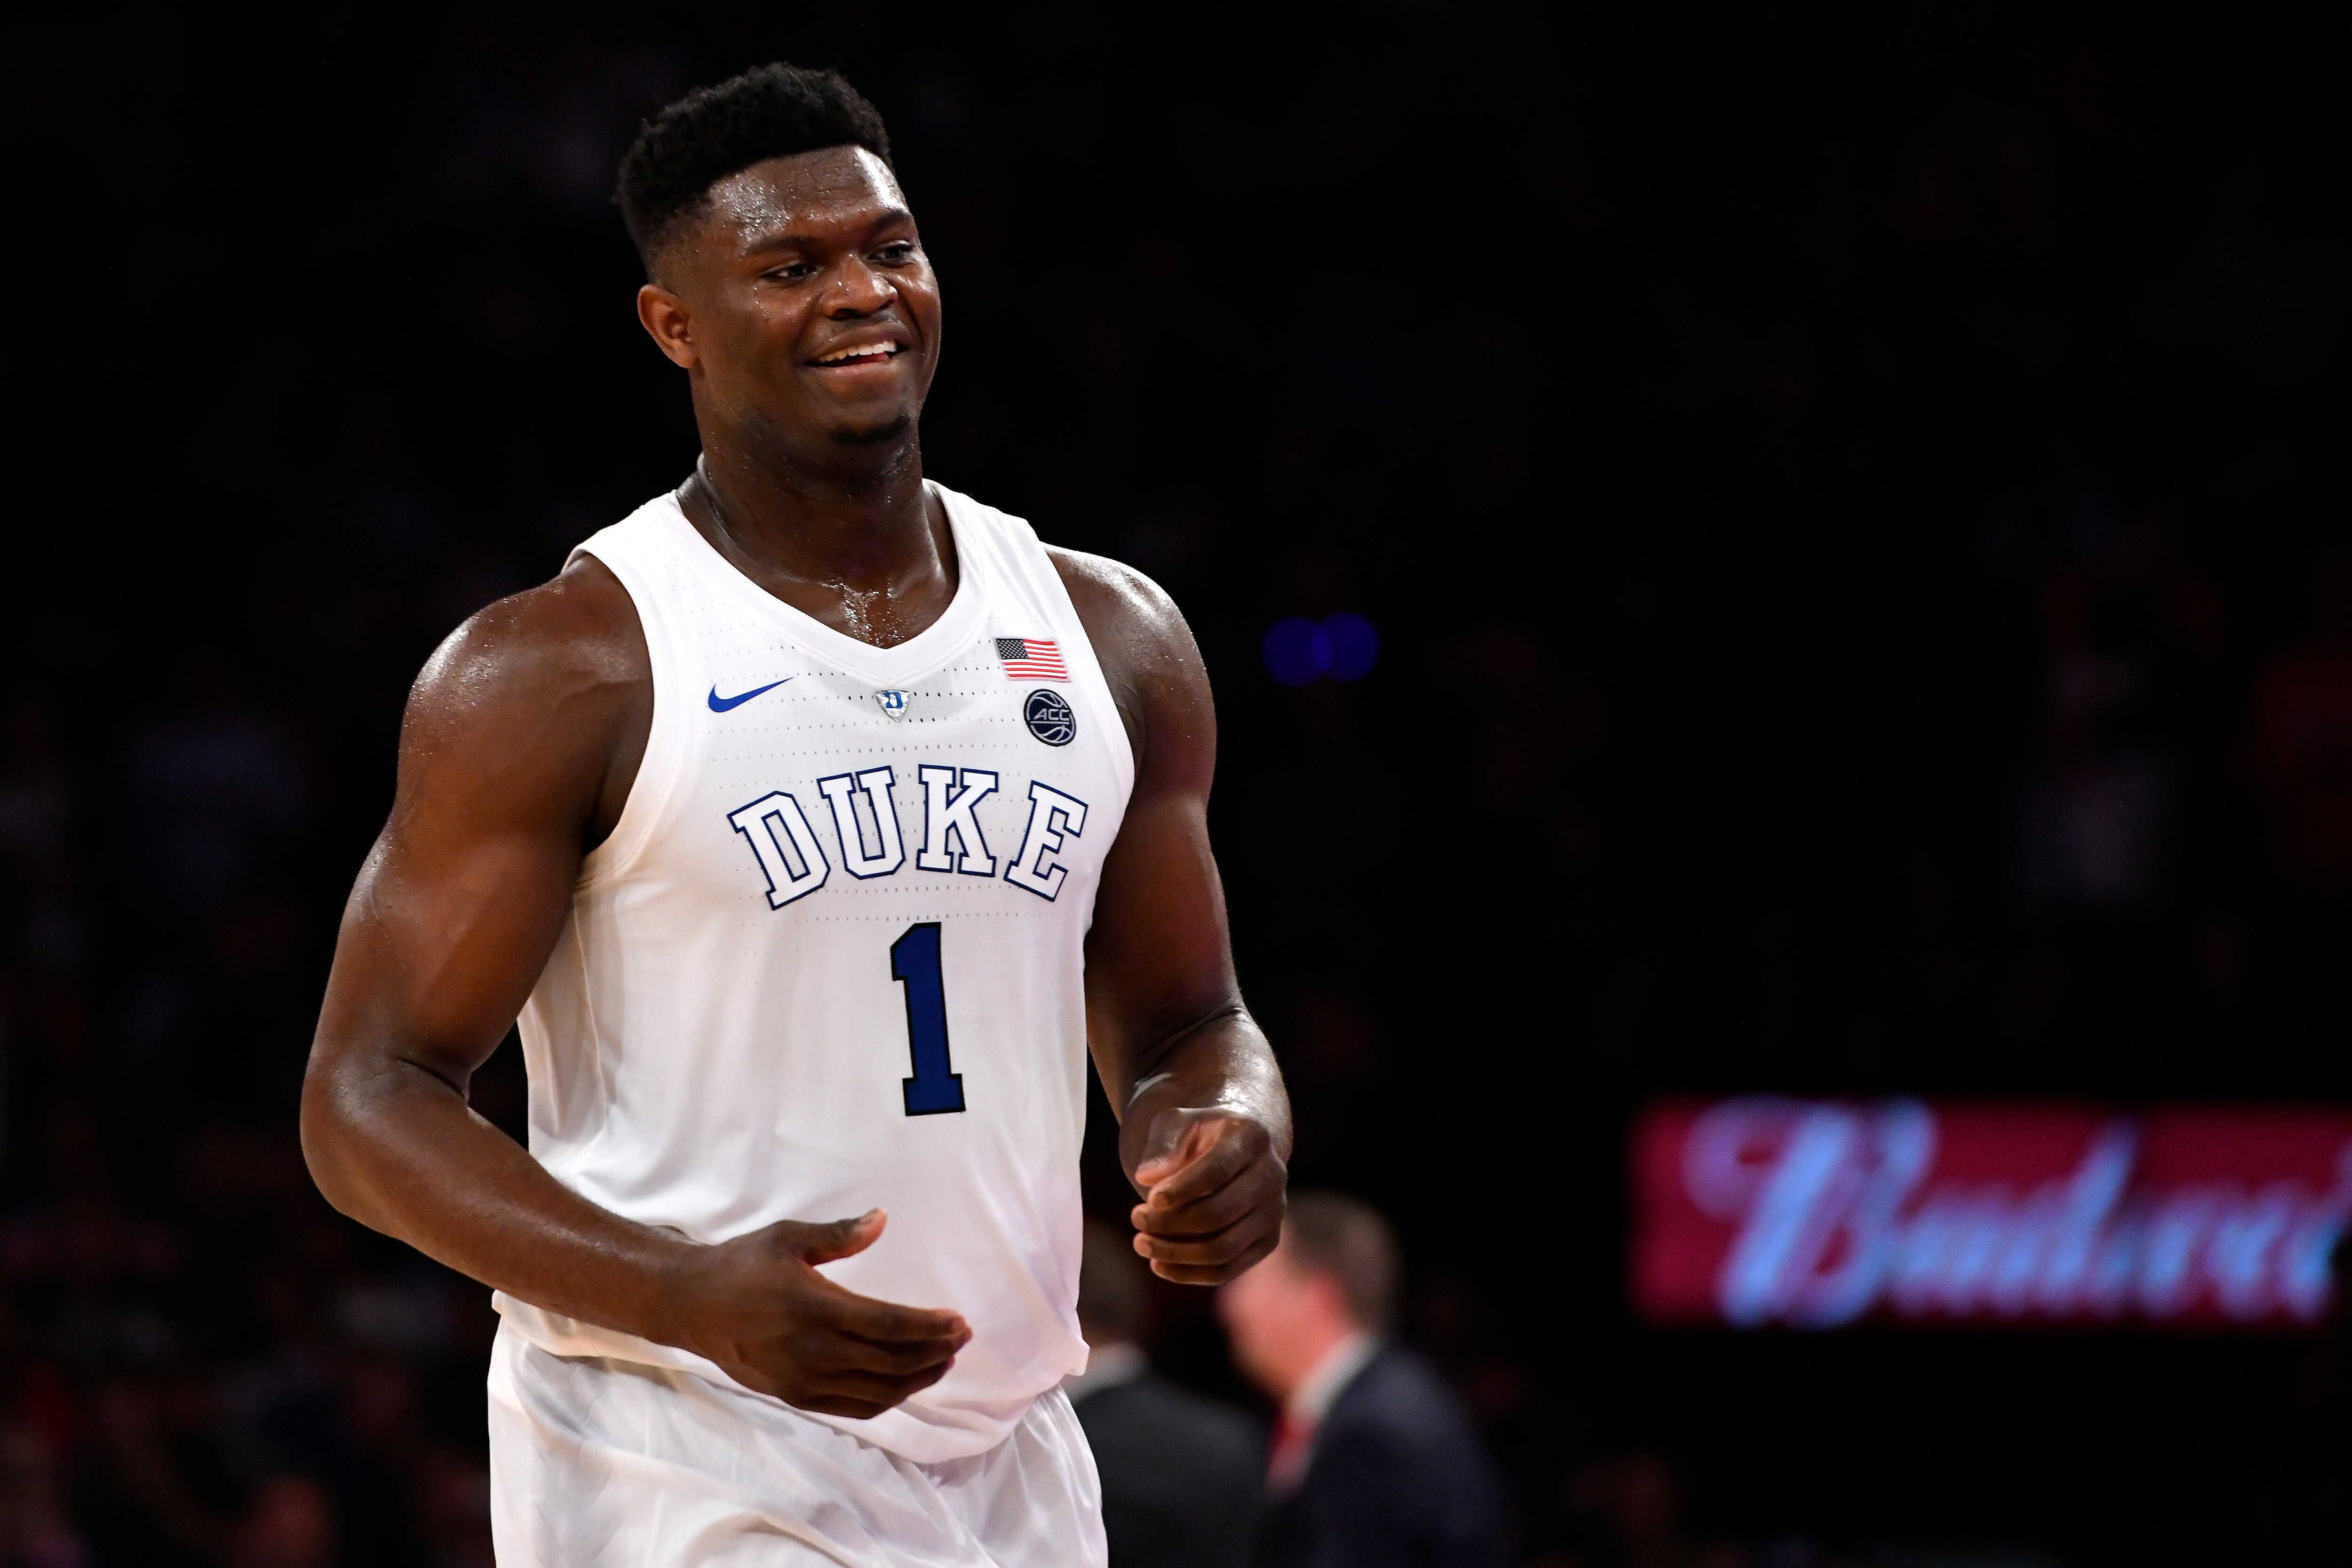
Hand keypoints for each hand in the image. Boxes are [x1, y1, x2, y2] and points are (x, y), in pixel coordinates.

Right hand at [665, 1210, 970, 1418]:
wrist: (693, 1306)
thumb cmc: (743, 1265)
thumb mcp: (788, 1237)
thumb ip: (839, 1234)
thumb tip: (882, 1219)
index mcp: (813, 1307)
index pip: (887, 1326)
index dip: (929, 1327)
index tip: (959, 1322)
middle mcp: (811, 1350)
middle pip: (890, 1362)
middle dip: (933, 1352)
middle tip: (961, 1338)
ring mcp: (803, 1380)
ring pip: (877, 1391)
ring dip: (917, 1379)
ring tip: (943, 1361)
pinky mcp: (795, 1397)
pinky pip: (853, 1408)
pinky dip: (886, 1400)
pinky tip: (905, 1383)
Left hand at [1130, 1108, 1286, 1283]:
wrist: (1233, 1149)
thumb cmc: (1197, 1135)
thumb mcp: (1175, 1123)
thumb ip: (1163, 1145)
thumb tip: (1147, 1178)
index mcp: (1252, 1137)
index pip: (1217, 1170)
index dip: (1182, 1189)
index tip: (1149, 1199)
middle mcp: (1272, 1174)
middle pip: (1220, 1212)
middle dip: (1171, 1222)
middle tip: (1136, 1218)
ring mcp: (1274, 1210)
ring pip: (1224, 1247)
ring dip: (1177, 1253)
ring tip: (1141, 1243)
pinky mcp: (1267, 1240)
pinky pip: (1228, 1269)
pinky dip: (1190, 1273)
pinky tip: (1159, 1265)